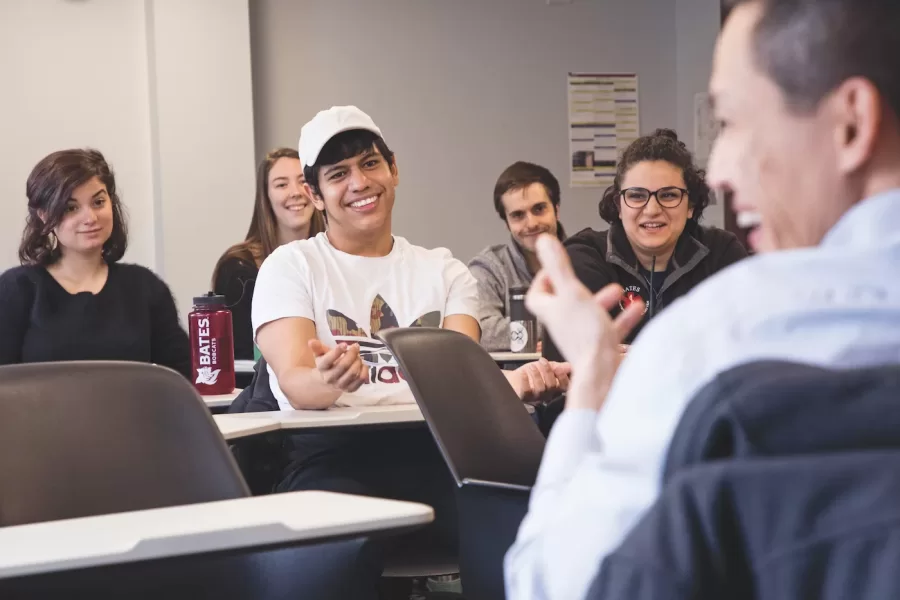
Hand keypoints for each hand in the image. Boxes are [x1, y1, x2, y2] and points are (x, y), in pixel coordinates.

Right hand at [308, 339, 368, 392]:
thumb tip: (311, 341)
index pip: (328, 360)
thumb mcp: (320, 354)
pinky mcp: (350, 389)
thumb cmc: (327, 364)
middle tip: (356, 347)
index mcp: (321, 368)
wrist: (328, 381)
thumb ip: (317, 347)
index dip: (337, 351)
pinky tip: (363, 364)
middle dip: (351, 354)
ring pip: (353, 373)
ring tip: (359, 356)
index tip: (344, 344)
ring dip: (358, 362)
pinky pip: (360, 380)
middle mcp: (330, 378)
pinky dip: (364, 371)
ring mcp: (340, 385)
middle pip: (343, 366)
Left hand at [509, 358, 570, 403]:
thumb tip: (570, 366)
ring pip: (540, 389)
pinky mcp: (524, 396)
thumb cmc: (530, 373)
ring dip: (537, 375)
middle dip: (548, 371)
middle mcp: (546, 394)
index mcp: (554, 387)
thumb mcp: (546, 367)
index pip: (564, 386)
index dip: (563, 378)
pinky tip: (523, 374)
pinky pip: (526, 391)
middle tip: (543, 361)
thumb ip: (558, 366)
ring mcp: (535, 396)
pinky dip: (525, 381)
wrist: (513, 378)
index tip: (559, 367)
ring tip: (532, 366)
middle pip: (552, 386)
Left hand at [526, 235, 644, 407]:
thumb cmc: (585, 334)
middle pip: (564, 304)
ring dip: (604, 301)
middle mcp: (565, 324)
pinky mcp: (601, 347)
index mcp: (552, 311)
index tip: (554, 269)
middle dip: (578, 288)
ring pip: (591, 315)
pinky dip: (624, 317)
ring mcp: (583, 337)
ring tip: (619, 290)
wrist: (603, 372)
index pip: (537, 296)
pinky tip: (636, 308)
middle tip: (586, 279)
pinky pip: (612, 329)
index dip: (542, 281)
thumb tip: (543, 239)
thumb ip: (559, 266)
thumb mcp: (572, 291)